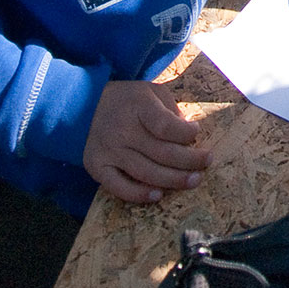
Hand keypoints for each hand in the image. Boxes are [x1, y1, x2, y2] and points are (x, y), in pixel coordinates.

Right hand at [83, 80, 210, 203]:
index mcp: (138, 107)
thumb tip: (189, 135)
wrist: (82, 106)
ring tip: (194, 181)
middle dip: (189, 161)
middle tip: (206, 164)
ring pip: (146, 173)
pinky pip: (119, 187)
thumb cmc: (126, 100)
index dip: (186, 133)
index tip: (196, 133)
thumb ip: (171, 110)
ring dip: (173, 180)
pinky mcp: (97, 167)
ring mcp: (110, 151)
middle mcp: (123, 131)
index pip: (166, 126)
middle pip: (162, 153)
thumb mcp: (151, 92)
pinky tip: (158, 195)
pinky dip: (139, 195)